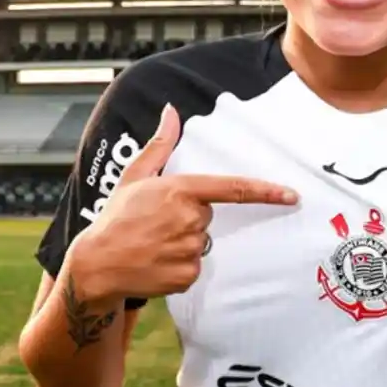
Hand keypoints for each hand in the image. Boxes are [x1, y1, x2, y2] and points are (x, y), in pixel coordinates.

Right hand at [71, 104, 298, 301]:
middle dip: (188, 218)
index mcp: (180, 190)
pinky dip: (178, 266)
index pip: (234, 189)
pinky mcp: (187, 276)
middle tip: (156, 224)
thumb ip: (159, 144)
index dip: (266, 191)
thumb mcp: (134, 176)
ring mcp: (189, 249)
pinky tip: (155, 263)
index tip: (292, 195)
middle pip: (207, 216)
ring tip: (152, 244)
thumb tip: (172, 110)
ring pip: (200, 243)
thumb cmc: (115, 217)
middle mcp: (189, 219)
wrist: (95, 265)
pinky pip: (194, 268)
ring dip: (182, 243)